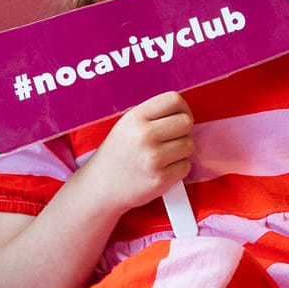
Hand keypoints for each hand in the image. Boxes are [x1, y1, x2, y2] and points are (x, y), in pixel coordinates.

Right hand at [77, 91, 194, 213]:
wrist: (98, 187)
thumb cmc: (117, 155)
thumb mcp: (126, 125)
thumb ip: (153, 116)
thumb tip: (185, 114)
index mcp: (135, 118)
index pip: (174, 100)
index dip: (182, 109)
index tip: (178, 118)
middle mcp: (144, 135)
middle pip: (186, 122)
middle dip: (183, 131)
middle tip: (172, 139)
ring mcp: (153, 158)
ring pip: (189, 145)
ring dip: (181, 151)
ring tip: (163, 156)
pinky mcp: (161, 179)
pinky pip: (186, 166)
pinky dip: (178, 168)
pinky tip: (162, 169)